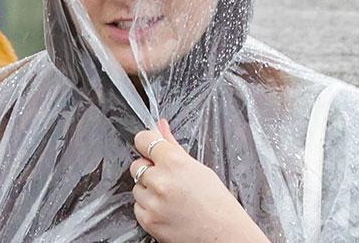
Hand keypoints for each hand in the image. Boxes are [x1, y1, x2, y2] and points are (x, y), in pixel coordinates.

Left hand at [130, 119, 269, 242]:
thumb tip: (160, 126)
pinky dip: (148, 207)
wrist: (222, 233)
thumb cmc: (216, 201)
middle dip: (149, 169)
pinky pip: (137, 207)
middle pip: (137, 165)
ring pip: (137, 187)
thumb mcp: (199, 168)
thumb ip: (174, 146)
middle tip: (168, 177)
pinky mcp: (147, 220)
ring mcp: (152, 202)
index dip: (147, 141)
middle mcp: (160, 181)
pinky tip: (167, 208)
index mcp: (175, 163)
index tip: (150, 145)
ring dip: (148, 189)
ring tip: (171, 196)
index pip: (144, 140)